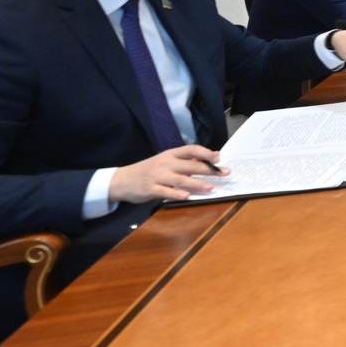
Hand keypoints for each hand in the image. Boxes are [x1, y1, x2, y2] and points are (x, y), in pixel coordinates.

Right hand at [109, 145, 225, 203]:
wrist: (121, 180)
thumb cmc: (148, 170)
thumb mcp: (165, 161)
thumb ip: (183, 161)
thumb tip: (207, 160)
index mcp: (170, 154)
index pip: (191, 150)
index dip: (205, 153)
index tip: (219, 158)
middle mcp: (165, 163)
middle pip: (190, 165)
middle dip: (209, 170)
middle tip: (224, 173)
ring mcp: (157, 176)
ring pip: (180, 179)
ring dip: (197, 184)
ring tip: (210, 188)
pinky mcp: (150, 189)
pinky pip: (165, 191)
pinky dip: (176, 194)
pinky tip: (186, 197)